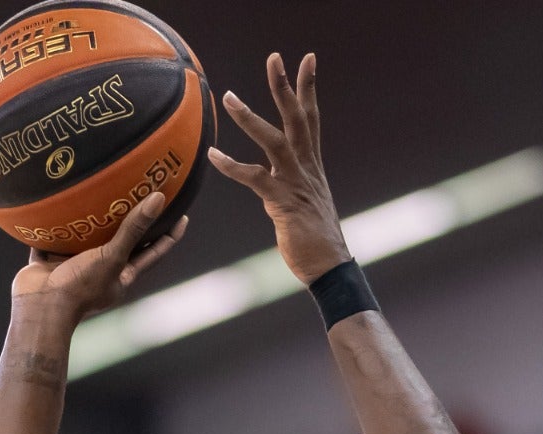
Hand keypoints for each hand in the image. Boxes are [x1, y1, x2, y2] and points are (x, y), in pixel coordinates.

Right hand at [10, 193, 187, 323]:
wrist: (40, 307)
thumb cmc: (81, 288)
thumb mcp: (112, 256)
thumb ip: (133, 229)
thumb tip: (159, 199)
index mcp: (121, 275)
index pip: (153, 253)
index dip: (168, 235)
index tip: (182, 215)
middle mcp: (100, 270)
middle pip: (120, 242)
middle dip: (131, 221)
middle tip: (143, 194)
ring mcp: (74, 266)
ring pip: (86, 238)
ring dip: (92, 220)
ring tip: (102, 191)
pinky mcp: (49, 261)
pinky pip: (54, 238)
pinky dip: (55, 224)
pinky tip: (58, 203)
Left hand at [209, 53, 351, 284]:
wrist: (329, 267)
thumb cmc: (315, 239)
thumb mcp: (303, 203)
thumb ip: (288, 186)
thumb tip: (272, 184)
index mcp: (312, 164)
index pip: (311, 117)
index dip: (307, 88)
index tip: (306, 60)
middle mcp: (307, 167)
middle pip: (298, 117)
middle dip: (286, 86)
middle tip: (276, 57)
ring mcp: (296, 183)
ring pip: (274, 140)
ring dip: (250, 117)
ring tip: (228, 97)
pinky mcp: (283, 202)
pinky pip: (254, 178)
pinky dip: (232, 165)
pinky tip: (213, 156)